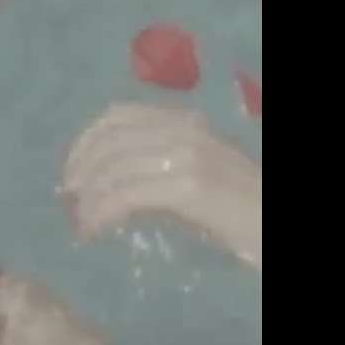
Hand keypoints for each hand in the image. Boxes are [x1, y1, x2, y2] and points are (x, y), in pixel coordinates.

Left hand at [61, 102, 260, 269]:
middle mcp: (182, 130)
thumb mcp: (196, 171)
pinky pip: (125, 195)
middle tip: (70, 201)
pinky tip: (95, 229)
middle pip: (108, 142)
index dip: (86, 141)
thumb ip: (157, 163)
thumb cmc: (241, 206)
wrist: (274, 222)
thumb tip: (103, 180)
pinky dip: (101, 212)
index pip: (117, 115)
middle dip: (81, 171)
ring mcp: (185, 155)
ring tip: (81, 222)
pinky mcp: (187, 186)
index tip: (73, 171)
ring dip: (88, 198)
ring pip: (113, 169)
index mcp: (183, 121)